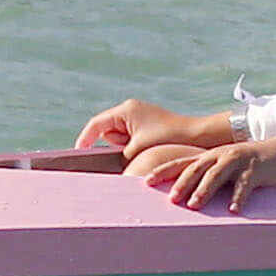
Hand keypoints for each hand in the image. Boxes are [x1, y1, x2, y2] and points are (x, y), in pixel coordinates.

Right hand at [74, 97, 222, 154]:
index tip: (79, 155)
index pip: (96, 125)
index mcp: (125, 110)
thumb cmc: (167, 139)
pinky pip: (131, 140)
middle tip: (118, 157)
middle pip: (107, 131)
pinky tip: (142, 155)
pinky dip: (133, 149)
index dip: (85, 140)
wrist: (197, 137)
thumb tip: (111, 164)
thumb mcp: (137, 150)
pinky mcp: (148, 127)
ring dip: (123, 149)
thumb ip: (118, 156)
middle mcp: (130, 110)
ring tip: (137, 154)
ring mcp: (139, 118)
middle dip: (111, 146)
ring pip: (119, 138)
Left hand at [125, 130, 275, 210]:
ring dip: (205, 190)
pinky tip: (233, 210)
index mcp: (209, 157)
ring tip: (194, 206)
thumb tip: (183, 198)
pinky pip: (245, 185)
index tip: (146, 182)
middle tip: (171, 199)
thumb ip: (206, 179)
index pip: (181, 163)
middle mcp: (220, 156)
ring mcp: (238, 161)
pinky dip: (239, 197)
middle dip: (182, 183)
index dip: (164, 172)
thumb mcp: (224, 168)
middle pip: (196, 169)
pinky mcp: (256, 169)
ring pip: (217, 175)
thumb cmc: (247, 165)